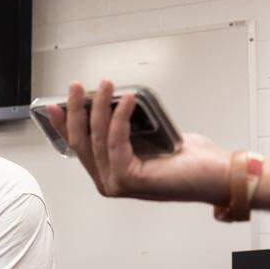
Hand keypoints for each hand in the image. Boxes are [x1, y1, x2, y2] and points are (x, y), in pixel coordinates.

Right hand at [47, 80, 230, 205]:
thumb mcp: (150, 138)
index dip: (63, 124)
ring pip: (97, 140)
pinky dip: (119, 118)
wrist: (215, 175)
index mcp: (110, 174)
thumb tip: (111, 103)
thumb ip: (127, 130)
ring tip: (106, 85)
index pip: (78, 147)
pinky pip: (116, 143)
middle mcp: (108, 182)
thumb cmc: (189, 161)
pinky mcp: (128, 180)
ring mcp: (116, 184)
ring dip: (99, 109)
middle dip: (76, 111)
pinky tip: (126, 100)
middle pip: (81, 143)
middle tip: (77, 87)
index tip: (54, 105)